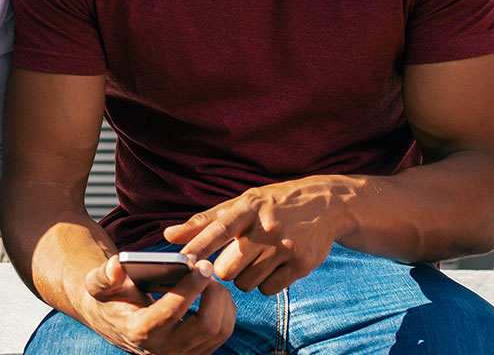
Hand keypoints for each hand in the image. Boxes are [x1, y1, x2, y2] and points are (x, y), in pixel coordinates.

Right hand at [75, 254, 233, 354]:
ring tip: (208, 278)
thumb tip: (116, 266)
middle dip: (214, 293)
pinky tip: (211, 291)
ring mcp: (182, 354)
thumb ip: (104, 275)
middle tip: (207, 268)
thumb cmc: (109, 297)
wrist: (114, 320)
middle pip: (207, 326)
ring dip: (221, 299)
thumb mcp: (97, 284)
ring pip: (220, 330)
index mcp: (139, 331)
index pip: (172, 311)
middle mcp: (163, 349)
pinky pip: (223, 333)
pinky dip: (225, 309)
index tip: (202, 264)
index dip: (191, 286)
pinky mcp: (196, 352)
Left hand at [164, 177, 349, 295]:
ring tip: (259, 257)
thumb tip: (168, 235)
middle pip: (227, 269)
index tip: (182, 260)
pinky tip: (275, 265)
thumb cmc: (272, 204)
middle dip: (226, 269)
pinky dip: (267, 283)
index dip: (198, 246)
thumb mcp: (241, 203)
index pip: (217, 229)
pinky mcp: (301, 264)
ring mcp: (285, 247)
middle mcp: (266, 227)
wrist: (325, 204)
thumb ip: (205, 221)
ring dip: (247, 276)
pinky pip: (269, 289)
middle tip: (238, 255)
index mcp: (247, 208)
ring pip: (246, 283)